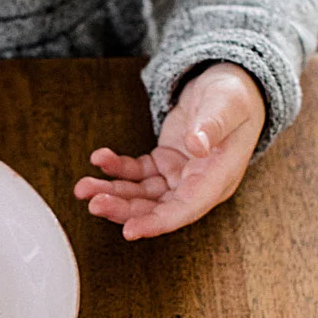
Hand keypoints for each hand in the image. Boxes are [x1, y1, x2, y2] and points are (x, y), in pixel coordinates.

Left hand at [74, 62, 266, 238]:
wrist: (230, 87)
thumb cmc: (234, 98)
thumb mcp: (226, 105)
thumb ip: (212, 125)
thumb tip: (196, 145)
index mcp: (218, 178)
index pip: (185, 209)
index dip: (157, 223)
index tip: (129, 231)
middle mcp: (197, 184)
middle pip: (157, 208)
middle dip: (124, 209)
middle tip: (94, 203)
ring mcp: (179, 176)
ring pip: (142, 195)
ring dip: (113, 192)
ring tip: (84, 187)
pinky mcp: (164, 163)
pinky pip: (137, 173)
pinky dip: (116, 169)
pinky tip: (100, 159)